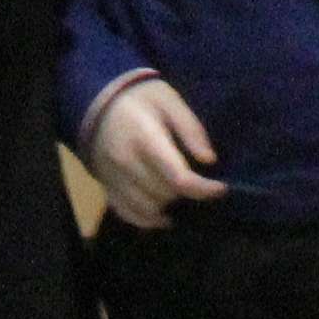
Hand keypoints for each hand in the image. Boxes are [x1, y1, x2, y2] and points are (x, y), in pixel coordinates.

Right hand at [88, 77, 224, 228]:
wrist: (98, 100)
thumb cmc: (139, 98)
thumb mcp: (169, 99)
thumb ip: (190, 128)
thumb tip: (209, 160)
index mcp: (145, 138)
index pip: (178, 177)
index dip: (203, 188)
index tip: (221, 188)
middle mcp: (126, 162)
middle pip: (165, 194)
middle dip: (186, 191)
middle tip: (195, 179)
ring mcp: (112, 177)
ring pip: (148, 208)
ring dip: (168, 205)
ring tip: (177, 191)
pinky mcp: (105, 186)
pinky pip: (127, 214)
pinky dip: (147, 220)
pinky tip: (162, 216)